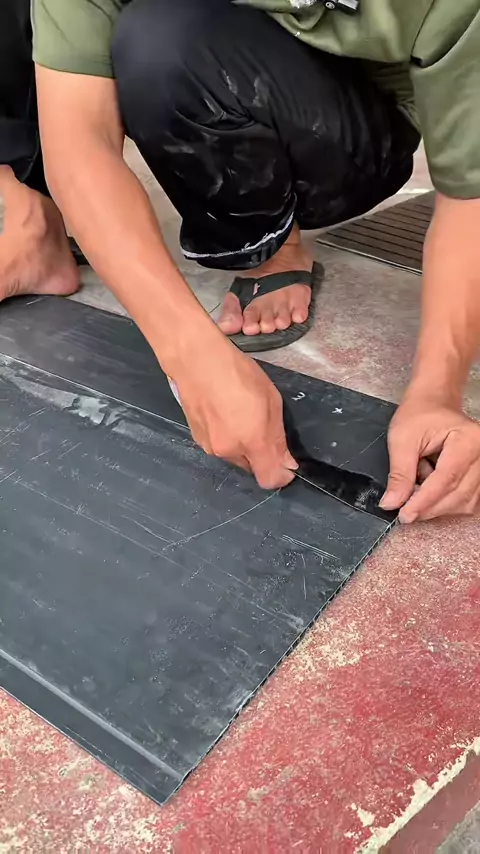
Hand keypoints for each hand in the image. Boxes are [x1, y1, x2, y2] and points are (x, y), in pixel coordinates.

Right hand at [171, 338, 295, 488]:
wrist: (196, 360)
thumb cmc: (238, 373)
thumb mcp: (271, 401)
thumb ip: (278, 438)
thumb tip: (286, 464)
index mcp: (251, 442)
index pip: (269, 480)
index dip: (281, 475)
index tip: (286, 463)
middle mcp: (229, 452)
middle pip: (251, 467)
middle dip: (260, 454)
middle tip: (261, 425)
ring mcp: (209, 446)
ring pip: (234, 456)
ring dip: (241, 444)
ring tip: (239, 413)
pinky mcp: (197, 438)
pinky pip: (218, 445)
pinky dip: (225, 436)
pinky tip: (223, 412)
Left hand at [380, 397, 479, 522]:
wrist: (434, 402)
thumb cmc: (418, 414)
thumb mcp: (402, 439)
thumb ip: (399, 474)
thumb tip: (392, 503)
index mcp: (467, 440)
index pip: (446, 479)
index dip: (424, 502)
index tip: (404, 516)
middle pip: (458, 495)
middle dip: (430, 508)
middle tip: (405, 513)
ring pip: (465, 502)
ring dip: (438, 507)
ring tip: (417, 491)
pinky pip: (468, 500)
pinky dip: (447, 503)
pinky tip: (430, 493)